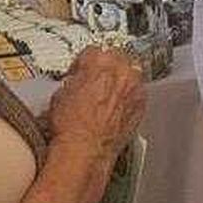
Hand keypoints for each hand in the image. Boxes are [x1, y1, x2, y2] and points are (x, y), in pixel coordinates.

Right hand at [47, 47, 145, 162]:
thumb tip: (78, 81)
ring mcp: (134, 87)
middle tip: (95, 81)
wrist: (85, 150)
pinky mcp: (142, 104)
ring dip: (120, 80)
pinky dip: (128, 97)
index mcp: (99, 61)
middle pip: (116, 58)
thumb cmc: (71, 126)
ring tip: (107, 95)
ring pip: (130, 74)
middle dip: (105, 68)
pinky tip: (116, 108)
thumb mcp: (60, 94)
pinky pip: (136, 93)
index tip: (82, 71)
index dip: (84, 63)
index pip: (92, 52)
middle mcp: (121, 71)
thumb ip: (75, 80)